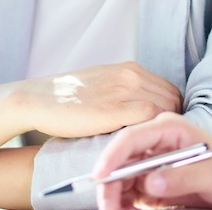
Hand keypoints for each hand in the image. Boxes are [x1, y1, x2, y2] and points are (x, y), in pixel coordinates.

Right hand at [0, 62, 177, 166]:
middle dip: (171, 119)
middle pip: (173, 98)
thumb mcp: (101, 85)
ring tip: (151, 144)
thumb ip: (125, 91)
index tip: (163, 128)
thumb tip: (144, 110)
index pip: (169, 89)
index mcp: (129, 68)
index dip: (170, 109)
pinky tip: (141, 144)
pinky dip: (152, 131)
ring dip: (163, 127)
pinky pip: (151, 118)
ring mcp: (125, 90)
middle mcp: (131, 75)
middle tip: (159, 140)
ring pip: (167, 108)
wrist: (38, 100)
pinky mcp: (116, 109)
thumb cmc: (67, 100)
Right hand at [93, 113, 211, 209]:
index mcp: (169, 129)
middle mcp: (157, 143)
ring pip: (122, 178)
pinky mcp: (155, 181)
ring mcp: (154, 162)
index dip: (111, 156)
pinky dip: (125, 203)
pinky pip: (131, 192)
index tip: (100, 177)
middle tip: (108, 208)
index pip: (131, 138)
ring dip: (115, 196)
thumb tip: (150, 182)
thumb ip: (183, 176)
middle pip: (121, 161)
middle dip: (110, 184)